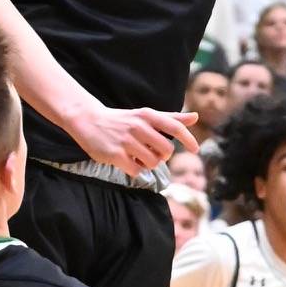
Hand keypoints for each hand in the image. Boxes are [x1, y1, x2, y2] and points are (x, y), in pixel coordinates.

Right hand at [69, 101, 199, 175]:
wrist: (89, 121)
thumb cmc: (123, 120)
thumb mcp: (146, 115)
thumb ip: (171, 118)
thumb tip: (196, 117)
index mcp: (147, 115)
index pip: (175, 127)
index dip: (188, 140)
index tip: (195, 150)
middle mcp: (138, 126)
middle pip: (166, 151)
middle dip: (162, 156)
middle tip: (152, 152)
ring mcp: (126, 141)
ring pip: (152, 163)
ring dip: (148, 164)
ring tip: (138, 156)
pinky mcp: (115, 154)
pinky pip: (137, 171)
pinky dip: (136, 170)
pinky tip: (128, 161)